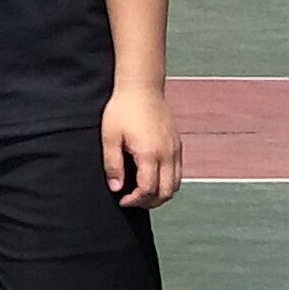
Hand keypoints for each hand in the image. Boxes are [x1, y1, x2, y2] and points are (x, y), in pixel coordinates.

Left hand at [101, 82, 182, 208]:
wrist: (142, 87)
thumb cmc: (123, 109)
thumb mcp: (110, 137)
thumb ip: (113, 164)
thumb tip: (116, 187)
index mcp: (150, 153)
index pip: (148, 190)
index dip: (135, 200)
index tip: (123, 200)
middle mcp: (167, 154)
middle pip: (166, 192)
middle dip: (149, 202)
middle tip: (132, 200)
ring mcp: (175, 149)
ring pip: (175, 184)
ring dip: (160, 194)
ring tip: (142, 192)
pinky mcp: (177, 144)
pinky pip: (178, 172)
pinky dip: (167, 182)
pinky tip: (152, 177)